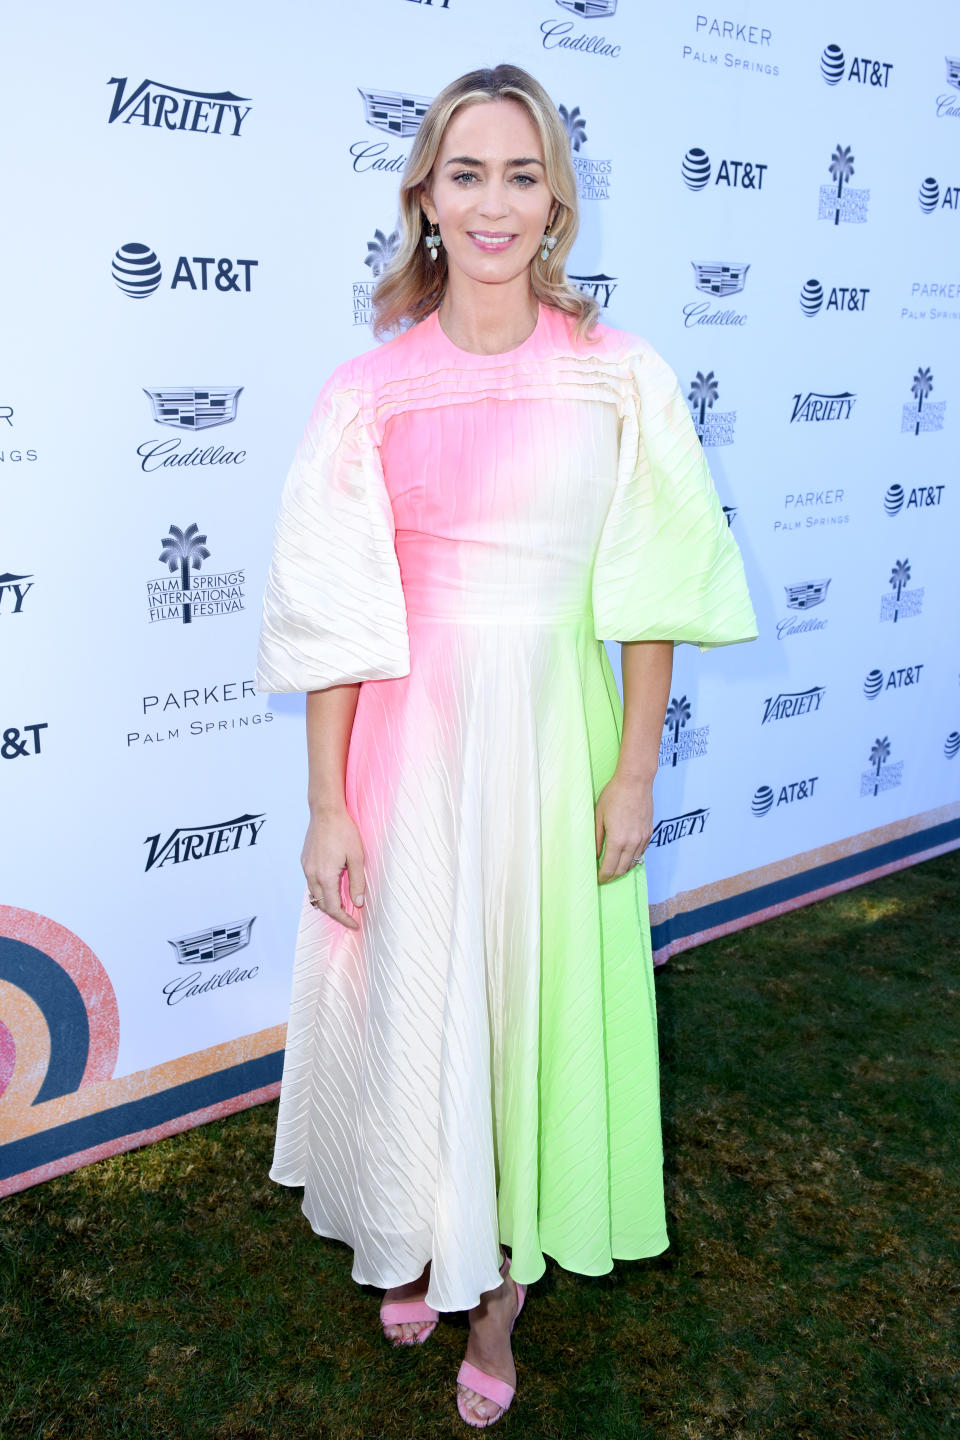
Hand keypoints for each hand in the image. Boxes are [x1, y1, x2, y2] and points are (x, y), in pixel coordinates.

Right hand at [301, 805, 365, 929]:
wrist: (326, 811)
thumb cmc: (344, 831)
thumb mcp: (357, 857)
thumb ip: (357, 882)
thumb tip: (358, 902)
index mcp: (325, 876)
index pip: (333, 907)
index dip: (344, 919)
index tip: (355, 924)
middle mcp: (312, 874)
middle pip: (321, 904)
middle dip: (335, 913)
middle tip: (350, 916)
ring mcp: (306, 867)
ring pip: (314, 894)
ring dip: (327, 902)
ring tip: (342, 903)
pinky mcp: (304, 861)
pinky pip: (311, 882)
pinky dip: (321, 890)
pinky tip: (332, 886)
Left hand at [595, 773, 653, 883]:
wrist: (635, 782)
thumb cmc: (614, 795)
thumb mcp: (598, 816)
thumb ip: (597, 839)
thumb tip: (595, 855)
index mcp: (617, 840)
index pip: (609, 867)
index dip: (603, 876)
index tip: (598, 879)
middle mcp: (632, 842)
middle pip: (622, 869)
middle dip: (612, 876)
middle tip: (604, 878)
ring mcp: (642, 838)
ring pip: (634, 863)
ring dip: (623, 869)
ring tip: (614, 869)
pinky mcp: (649, 833)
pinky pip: (641, 852)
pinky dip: (633, 858)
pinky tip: (626, 856)